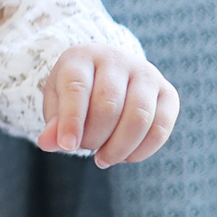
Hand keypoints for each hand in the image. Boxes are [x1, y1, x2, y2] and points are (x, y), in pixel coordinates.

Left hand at [39, 45, 178, 166]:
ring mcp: (147, 74)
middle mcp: (117, 59)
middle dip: (95, 136)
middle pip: (109, 104)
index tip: (68, 146)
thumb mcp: (57, 102)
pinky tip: (125, 157)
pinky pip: (161, 127)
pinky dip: (143, 150)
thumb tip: (49, 144)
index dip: (72, 120)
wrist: (106, 73)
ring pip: (139, 116)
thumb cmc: (76, 91)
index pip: (77, 87)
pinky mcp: (168, 93)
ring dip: (119, 147)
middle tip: (85, 148)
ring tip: (103, 158)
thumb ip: (54, 123)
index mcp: (82, 57)